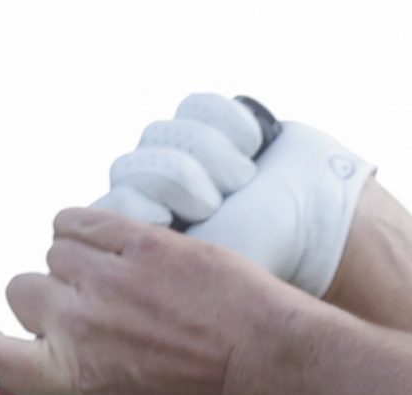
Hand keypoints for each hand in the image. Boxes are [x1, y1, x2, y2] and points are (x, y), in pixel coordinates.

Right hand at [0, 206, 305, 394]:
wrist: (267, 362)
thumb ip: (79, 388)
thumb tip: (50, 368)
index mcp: (71, 378)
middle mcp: (79, 325)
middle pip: (20, 292)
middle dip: (44, 302)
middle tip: (84, 310)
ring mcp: (107, 278)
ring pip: (53, 251)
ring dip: (74, 263)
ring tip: (114, 278)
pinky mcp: (139, 241)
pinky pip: (79, 218)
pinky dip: (83, 227)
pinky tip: (107, 241)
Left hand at [91, 93, 375, 299]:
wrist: (318, 222)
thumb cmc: (260, 258)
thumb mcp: (192, 272)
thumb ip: (134, 269)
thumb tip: (93, 244)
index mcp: (141, 238)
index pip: (106, 205)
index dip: (141, 207)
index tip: (176, 224)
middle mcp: (155, 194)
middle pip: (133, 164)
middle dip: (181, 182)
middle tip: (216, 206)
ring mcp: (182, 156)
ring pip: (164, 132)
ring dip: (212, 158)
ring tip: (243, 185)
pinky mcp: (211, 123)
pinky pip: (199, 106)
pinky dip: (232, 128)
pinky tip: (253, 154)